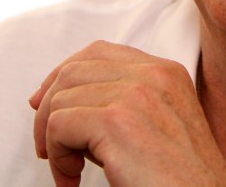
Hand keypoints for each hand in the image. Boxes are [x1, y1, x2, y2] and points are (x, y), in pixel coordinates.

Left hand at [28, 41, 225, 185]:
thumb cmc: (180, 179)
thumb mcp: (158, 126)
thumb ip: (124, 104)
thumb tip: (62, 102)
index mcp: (166, 73)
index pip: (99, 52)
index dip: (63, 76)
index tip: (44, 105)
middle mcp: (153, 75)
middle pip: (73, 71)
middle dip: (49, 109)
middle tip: (50, 149)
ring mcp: (136, 94)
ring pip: (61, 99)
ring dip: (52, 141)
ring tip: (70, 172)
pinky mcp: (117, 121)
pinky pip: (58, 125)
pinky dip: (56, 158)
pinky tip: (72, 181)